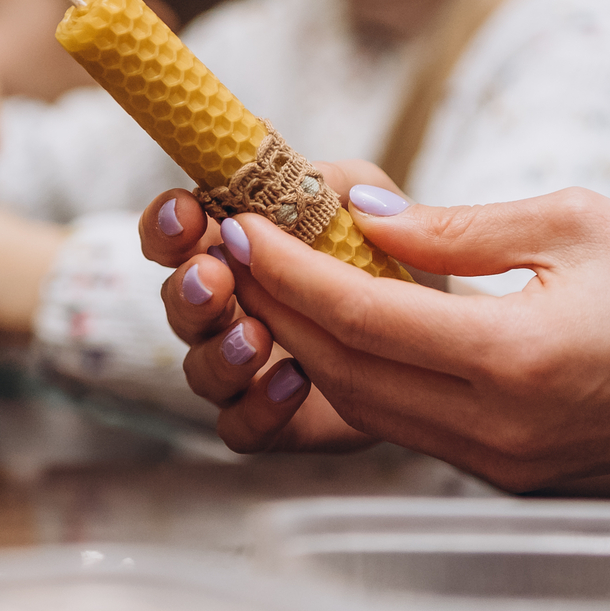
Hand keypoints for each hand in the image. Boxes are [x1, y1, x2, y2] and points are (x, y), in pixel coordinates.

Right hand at [139, 162, 407, 455]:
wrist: (441, 334)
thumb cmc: (395, 260)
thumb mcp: (372, 208)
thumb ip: (335, 185)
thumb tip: (306, 182)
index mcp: (240, 252)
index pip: (178, 237)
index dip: (167, 225)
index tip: (186, 212)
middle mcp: (232, 310)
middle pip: (178, 304)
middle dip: (189, 289)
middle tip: (214, 276)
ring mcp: (250, 369)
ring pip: (199, 370)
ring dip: (219, 351)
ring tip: (254, 336)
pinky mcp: (279, 420)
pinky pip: (240, 428)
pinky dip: (257, 407)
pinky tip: (294, 381)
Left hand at [142, 172, 609, 490]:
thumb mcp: (576, 222)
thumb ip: (456, 227)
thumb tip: (363, 217)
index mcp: (513, 358)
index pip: (359, 315)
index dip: (287, 270)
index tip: (241, 223)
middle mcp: (495, 429)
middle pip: (344, 370)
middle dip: (278, 308)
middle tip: (236, 245)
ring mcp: (499, 464)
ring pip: (366, 404)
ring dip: (312, 344)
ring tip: (277, 278)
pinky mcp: (509, 473)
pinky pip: (407, 423)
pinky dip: (364, 373)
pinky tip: (348, 323)